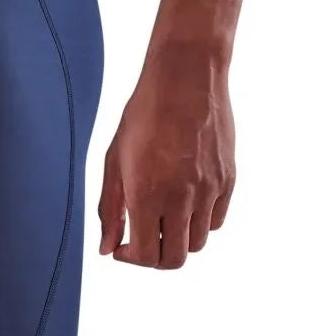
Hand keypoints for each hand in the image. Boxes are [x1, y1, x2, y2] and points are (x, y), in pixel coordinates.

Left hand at [98, 44, 236, 268]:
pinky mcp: (228, 179)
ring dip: (178, 239)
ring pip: (197, 243)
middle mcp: (181, 197)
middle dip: (155, 258)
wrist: (187, 76)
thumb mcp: (114, 160)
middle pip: (174, 259)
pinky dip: (201, 222)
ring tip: (164, 216)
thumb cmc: (144, 114)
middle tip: (144, 239)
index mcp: (147, 193)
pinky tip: (186, 202)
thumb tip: (107, 249)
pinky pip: (217, 220)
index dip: (131, 259)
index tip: (123, 246)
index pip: (146, 256)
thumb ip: (110, 209)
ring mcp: (209, 189)